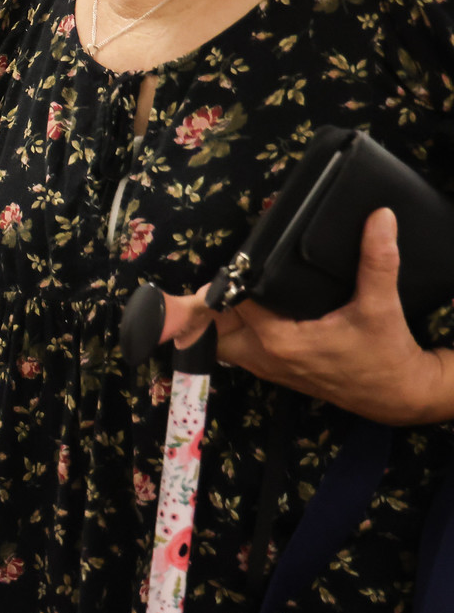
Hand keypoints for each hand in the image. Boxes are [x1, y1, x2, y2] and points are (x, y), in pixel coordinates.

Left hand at [158, 210, 449, 424]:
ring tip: (240, 290)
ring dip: (224, 319)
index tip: (241, 260)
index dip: (232, 279)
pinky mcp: (274, 372)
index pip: (234, 303)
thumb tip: (380, 217)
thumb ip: (377, 260)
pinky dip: (237, 331)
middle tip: (234, 276)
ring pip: (224, 341)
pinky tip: (251, 311)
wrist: (397, 395)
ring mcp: (267, 368)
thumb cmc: (385, 354)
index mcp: (279, 340)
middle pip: (217, 325)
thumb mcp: (381, 305)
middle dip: (215, 302)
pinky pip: (239, 350)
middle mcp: (264, 356)